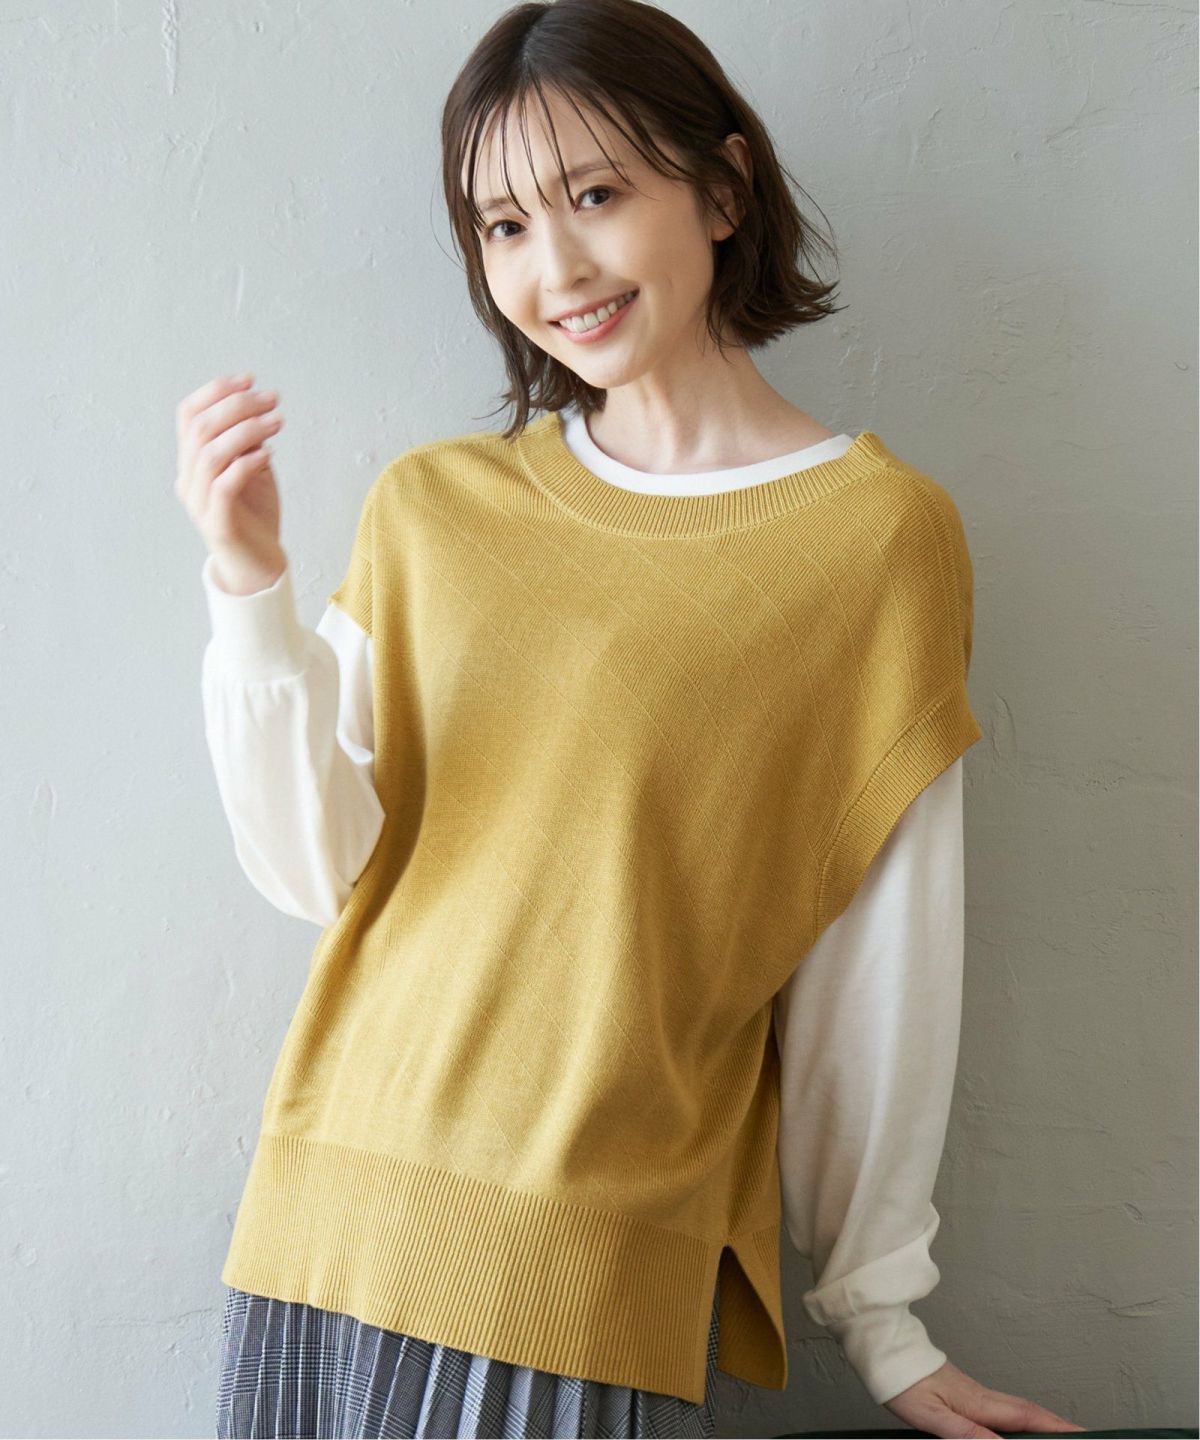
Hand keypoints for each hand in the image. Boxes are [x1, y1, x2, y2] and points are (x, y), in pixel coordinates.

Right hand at [175, 372, 286, 593]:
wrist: (259, 566)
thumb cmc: (255, 516)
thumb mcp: (252, 468)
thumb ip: (248, 441)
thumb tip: (255, 407)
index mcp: (191, 462)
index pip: (189, 414)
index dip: (216, 391)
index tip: (249, 379)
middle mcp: (188, 479)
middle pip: (201, 428)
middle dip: (238, 405)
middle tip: (272, 399)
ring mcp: (199, 502)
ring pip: (211, 453)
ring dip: (247, 430)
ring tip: (278, 421)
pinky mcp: (217, 523)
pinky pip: (224, 485)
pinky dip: (246, 463)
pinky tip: (269, 453)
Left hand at [883, 1359, 1087, 1438]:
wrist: (883, 1352)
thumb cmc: (902, 1383)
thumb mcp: (932, 1415)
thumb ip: (967, 1434)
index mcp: (980, 1403)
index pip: (1029, 1418)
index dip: (1059, 1429)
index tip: (1087, 1436)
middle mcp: (983, 1398)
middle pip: (1031, 1415)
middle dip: (1060, 1428)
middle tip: (1087, 1439)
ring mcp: (975, 1395)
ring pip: (1018, 1414)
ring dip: (1043, 1427)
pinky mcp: (964, 1396)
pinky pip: (1002, 1413)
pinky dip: (1022, 1424)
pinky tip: (1018, 1435)